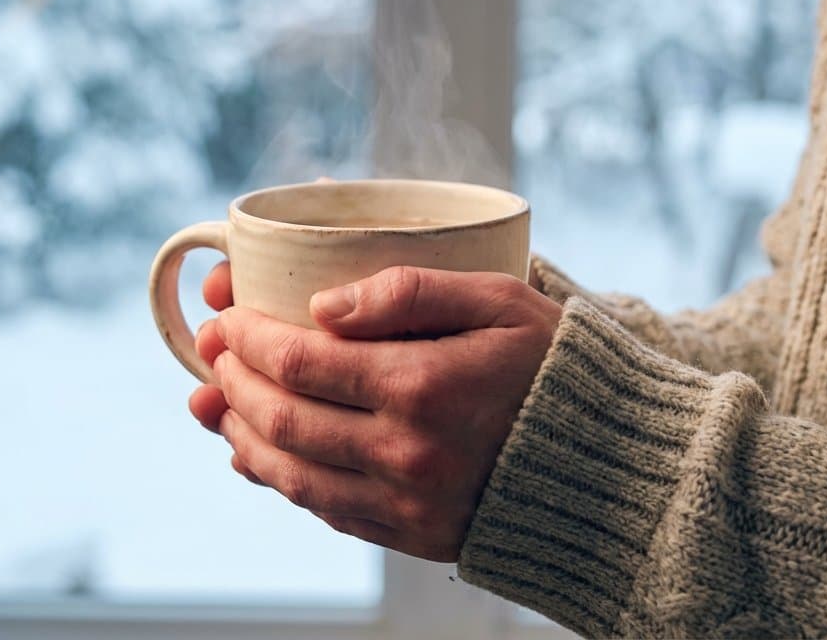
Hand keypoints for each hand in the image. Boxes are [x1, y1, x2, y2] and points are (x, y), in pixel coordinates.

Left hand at [187, 264, 562, 561]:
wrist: (614, 466)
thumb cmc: (554, 366)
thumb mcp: (498, 300)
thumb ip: (409, 290)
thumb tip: (323, 307)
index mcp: (422, 386)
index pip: (299, 360)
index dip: (247, 337)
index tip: (227, 314)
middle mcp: (406, 453)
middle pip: (282, 418)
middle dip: (232, 379)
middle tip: (212, 350)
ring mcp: (407, 504)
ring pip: (291, 473)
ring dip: (240, 433)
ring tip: (216, 401)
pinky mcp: (413, 536)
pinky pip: (325, 510)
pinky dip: (279, 479)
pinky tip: (258, 453)